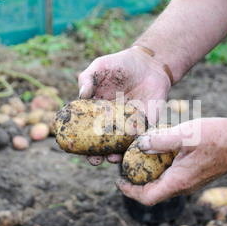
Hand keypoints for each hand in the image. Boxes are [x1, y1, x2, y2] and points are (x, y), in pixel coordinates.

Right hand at [78, 47, 171, 165]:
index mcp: (97, 110)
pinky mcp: (145, 124)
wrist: (150, 64)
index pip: (86, 129)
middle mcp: (111, 121)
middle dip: (98, 155)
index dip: (81, 141)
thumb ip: (88, 78)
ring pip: (120, 145)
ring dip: (116, 154)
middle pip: (102, 142)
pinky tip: (131, 149)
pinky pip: (139, 138)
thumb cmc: (122, 64)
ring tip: (113, 158)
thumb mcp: (102, 66)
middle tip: (96, 161)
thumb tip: (80, 94)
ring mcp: (128, 124)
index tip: (76, 150)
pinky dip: (135, 145)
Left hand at [116, 115, 226, 205]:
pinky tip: (161, 151)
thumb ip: (161, 140)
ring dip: (149, 175)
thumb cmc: (218, 137)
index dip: (129, 191)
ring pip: (163, 184)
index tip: (118, 180)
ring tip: (140, 158)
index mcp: (179, 181)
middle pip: (153, 192)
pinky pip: (173, 177)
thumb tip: (140, 145)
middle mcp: (184, 186)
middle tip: (126, 166)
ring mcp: (191, 182)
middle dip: (136, 182)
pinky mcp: (196, 175)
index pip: (147, 197)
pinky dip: (161, 169)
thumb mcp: (186, 134)